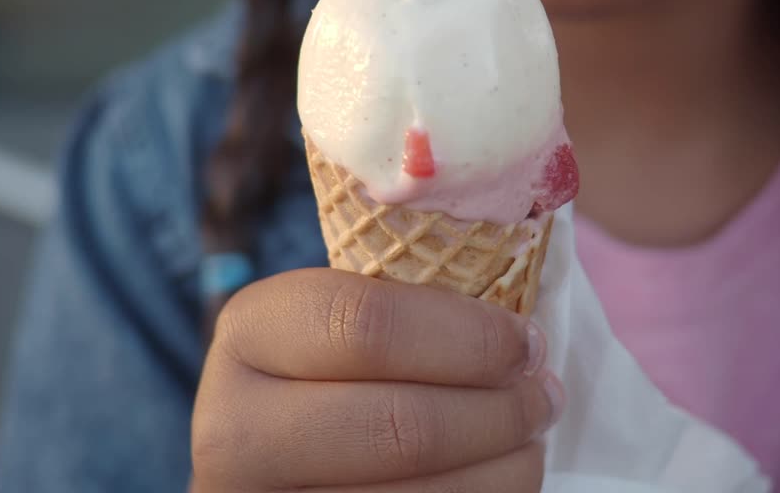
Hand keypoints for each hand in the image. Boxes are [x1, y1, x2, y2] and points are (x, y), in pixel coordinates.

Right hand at [191, 268, 562, 491]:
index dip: (468, 336)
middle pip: (400, 426)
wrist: (269, 459)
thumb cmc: (327, 369)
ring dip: (506, 467)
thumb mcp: (334, 320)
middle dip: (499, 410)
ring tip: (532, 439)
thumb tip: (525, 319)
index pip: (366, 327)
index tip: (527, 341)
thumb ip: (402, 304)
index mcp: (249, 333)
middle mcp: (234, 430)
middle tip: (545, 394)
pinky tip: (498, 474)